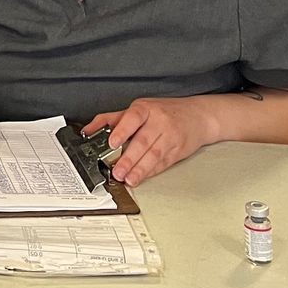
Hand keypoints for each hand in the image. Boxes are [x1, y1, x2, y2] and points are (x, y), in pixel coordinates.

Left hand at [85, 99, 215, 184]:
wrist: (198, 116)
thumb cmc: (164, 112)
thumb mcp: (139, 109)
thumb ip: (113, 119)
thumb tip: (88, 131)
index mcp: (146, 108)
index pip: (133, 118)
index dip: (122, 130)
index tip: (112, 142)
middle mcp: (159, 121)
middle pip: (142, 141)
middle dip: (128, 159)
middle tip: (117, 171)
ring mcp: (170, 136)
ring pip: (153, 155)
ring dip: (139, 169)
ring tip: (128, 179)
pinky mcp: (178, 150)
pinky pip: (163, 163)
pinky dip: (151, 172)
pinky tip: (141, 177)